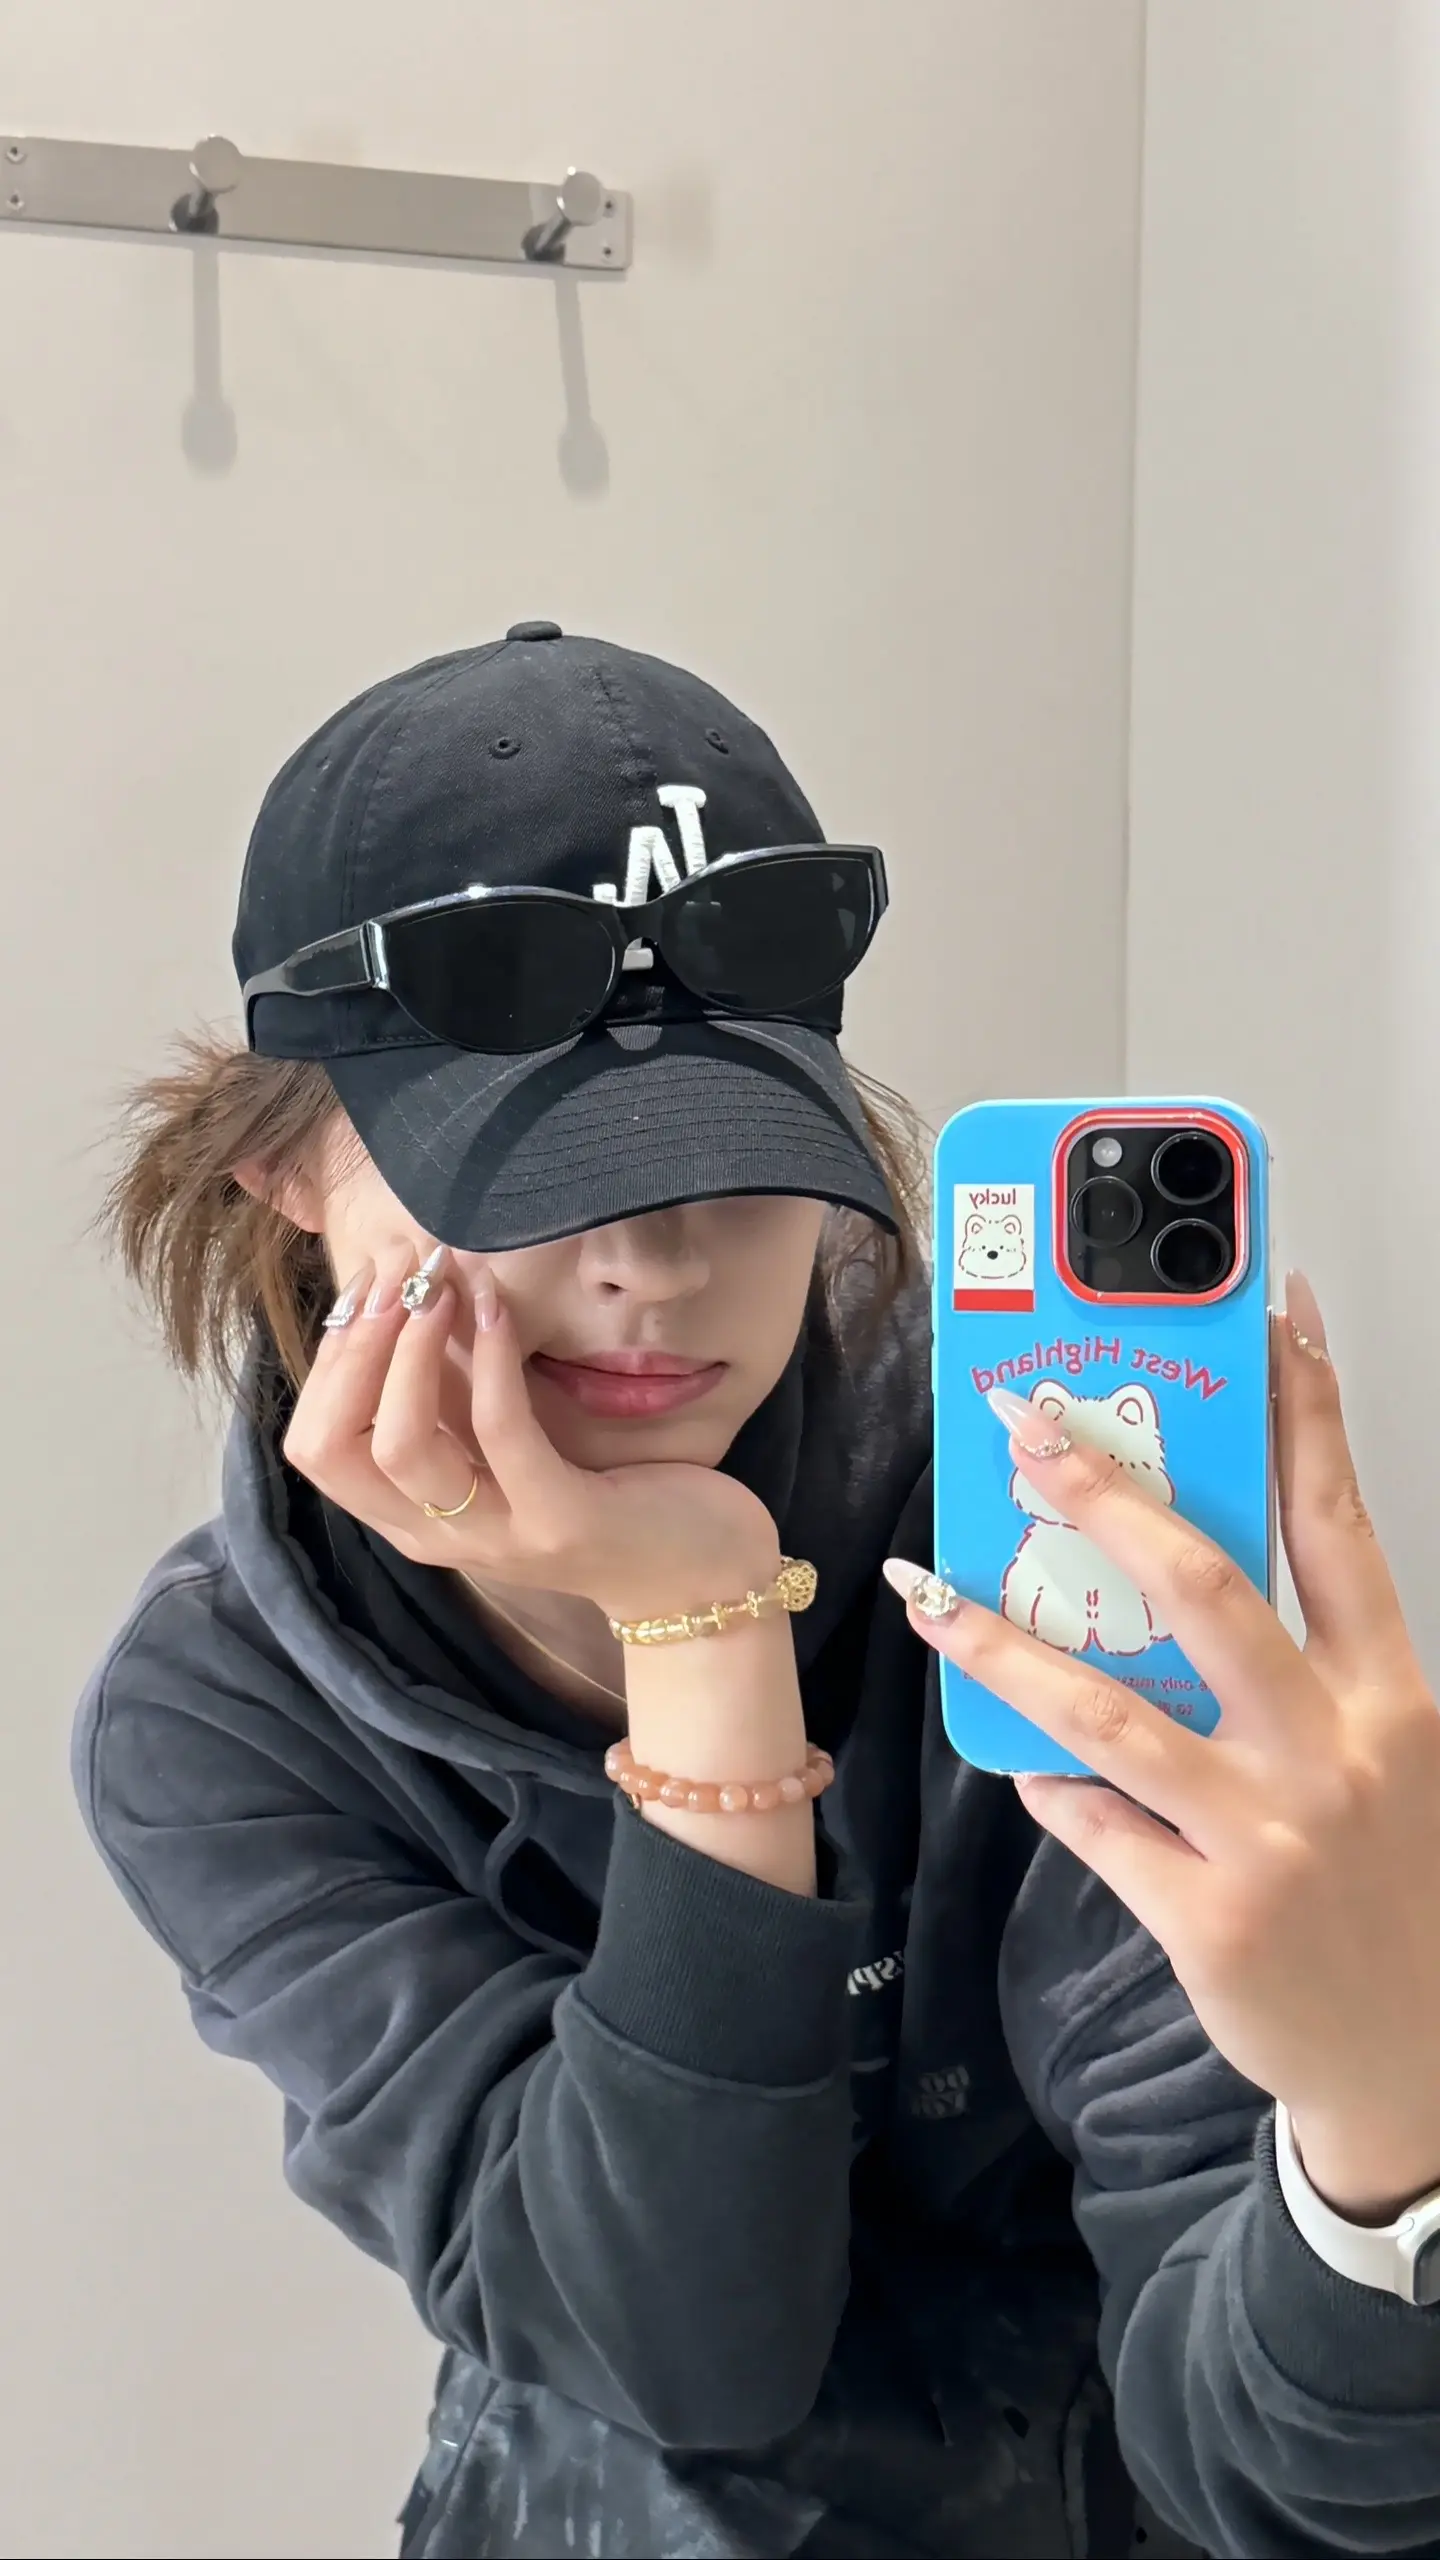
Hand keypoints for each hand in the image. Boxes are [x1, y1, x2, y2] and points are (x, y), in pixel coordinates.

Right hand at [282, 1246, 782, 1621]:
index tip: (366, 1282)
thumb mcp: (499, 1443)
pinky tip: (495, 1304)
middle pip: (330, 1449)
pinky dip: (489, 1358)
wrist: (696, 1572)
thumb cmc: (595, 1492)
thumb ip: (446, 1393)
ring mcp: (494, 1536)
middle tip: (394, 1273)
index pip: (316, 1443)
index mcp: (409, 1515)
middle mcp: (434, 1535)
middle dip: (351, 1348)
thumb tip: (404, 1293)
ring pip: (401, 1443)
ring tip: (439, 1282)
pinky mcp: (558, 1521)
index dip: (329, 1356)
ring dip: (409, 1347)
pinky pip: (500, 1430)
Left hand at [891, 1273, 1439, 2223]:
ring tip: (932, 1590)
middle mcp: (1336, 1755)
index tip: (1272, 1319)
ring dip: (1007, 1640)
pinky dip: (1047, 1780)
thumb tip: (1166, 1584)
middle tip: (1028, 1434)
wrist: (1422, 2071)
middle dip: (1107, 1500)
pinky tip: (1010, 1750)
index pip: (1342, 1526)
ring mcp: (1271, 1840)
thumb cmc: (1393, 1892)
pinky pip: (1095, 1823)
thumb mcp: (1386, 1764)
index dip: (1308, 1414)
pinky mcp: (1209, 1918)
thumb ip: (1303, 1678)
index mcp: (1392, 1700)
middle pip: (1210, 1591)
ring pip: (1110, 1712)